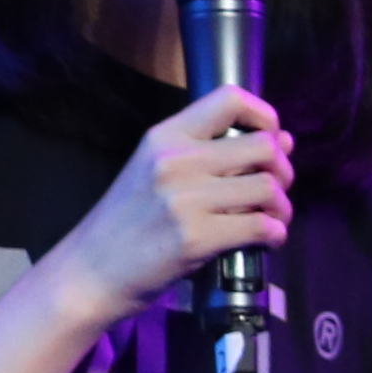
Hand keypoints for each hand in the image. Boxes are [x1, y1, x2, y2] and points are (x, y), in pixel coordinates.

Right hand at [54, 86, 290, 320]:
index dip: (264, 116)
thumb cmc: (124, 223)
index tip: (269, 140)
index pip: (229, 100)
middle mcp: (176, 161)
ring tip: (271, 219)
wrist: (89, 272)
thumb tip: (281, 140)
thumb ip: (209, 153)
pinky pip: (262, 227)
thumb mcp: (152, 172)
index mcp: (164, 137)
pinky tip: (265, 240)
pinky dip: (275, 235)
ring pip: (268, 188)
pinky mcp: (196, 239)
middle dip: (282, 170)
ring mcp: (185, 200)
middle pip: (263, 147)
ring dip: (282, 207)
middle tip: (273, 190)